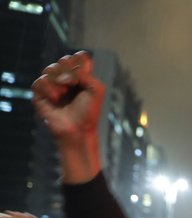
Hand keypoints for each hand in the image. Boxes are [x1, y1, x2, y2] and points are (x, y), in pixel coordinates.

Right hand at [31, 51, 103, 182]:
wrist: (78, 130)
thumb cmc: (89, 112)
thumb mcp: (96, 90)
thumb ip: (85, 74)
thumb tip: (63, 75)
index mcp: (81, 76)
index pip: (78, 57)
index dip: (80, 61)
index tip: (85, 73)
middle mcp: (66, 78)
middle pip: (64, 60)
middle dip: (69, 71)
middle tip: (73, 84)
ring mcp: (52, 85)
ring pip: (50, 69)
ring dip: (59, 81)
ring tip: (64, 94)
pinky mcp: (40, 94)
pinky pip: (40, 82)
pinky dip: (48, 89)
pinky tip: (55, 99)